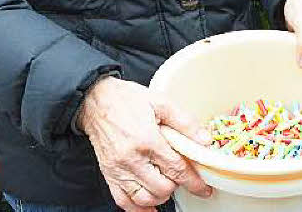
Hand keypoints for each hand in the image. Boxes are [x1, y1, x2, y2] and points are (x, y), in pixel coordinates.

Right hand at [77, 77, 212, 211]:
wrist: (96, 101)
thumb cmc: (126, 100)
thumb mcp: (160, 102)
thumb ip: (184, 122)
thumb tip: (204, 140)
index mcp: (147, 140)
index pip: (176, 169)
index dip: (193, 182)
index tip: (203, 188)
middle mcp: (131, 158)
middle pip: (162, 188)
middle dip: (176, 185)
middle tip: (180, 175)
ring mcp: (118, 169)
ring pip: (145, 199)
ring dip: (160, 196)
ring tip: (167, 184)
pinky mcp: (109, 174)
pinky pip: (124, 201)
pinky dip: (139, 209)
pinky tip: (150, 205)